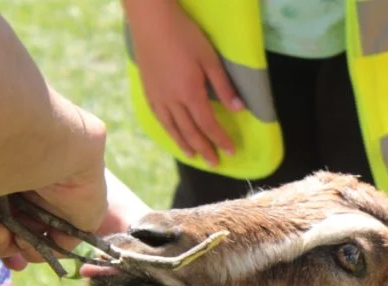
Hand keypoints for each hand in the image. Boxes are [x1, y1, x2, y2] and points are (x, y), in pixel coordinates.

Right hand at [125, 0, 242, 165]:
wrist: (152, 22)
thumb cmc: (184, 36)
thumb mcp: (210, 59)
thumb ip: (224, 87)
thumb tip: (239, 110)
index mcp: (190, 94)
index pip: (208, 125)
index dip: (220, 140)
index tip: (230, 151)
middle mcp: (172, 101)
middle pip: (190, 132)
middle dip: (204, 149)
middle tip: (214, 163)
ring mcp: (158, 97)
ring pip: (172, 128)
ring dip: (185, 144)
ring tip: (194, 156)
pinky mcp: (148, 91)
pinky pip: (158, 118)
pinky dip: (168, 130)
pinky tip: (172, 134)